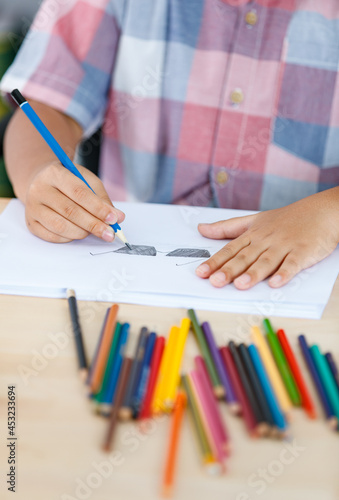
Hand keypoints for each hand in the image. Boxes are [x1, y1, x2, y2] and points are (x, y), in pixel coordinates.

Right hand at [25, 162, 124, 242]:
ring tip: (94, 232)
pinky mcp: (31, 223)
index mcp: (55, 174)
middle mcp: (39, 189)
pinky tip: (78, 233)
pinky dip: (69, 238)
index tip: (114, 219)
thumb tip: (118, 217)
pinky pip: (52, 236)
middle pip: (70, 211)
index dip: (98, 208)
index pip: (78, 192)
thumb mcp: (87, 182)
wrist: (42, 183)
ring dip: (82, 232)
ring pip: (60, 226)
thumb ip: (102, 199)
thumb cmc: (69, 183)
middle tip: (110, 233)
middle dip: (93, 224)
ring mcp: (32, 207)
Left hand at [195, 189, 338, 288]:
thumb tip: (201, 229)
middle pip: (245, 257)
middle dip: (229, 270)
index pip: (230, 249)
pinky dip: (284, 273)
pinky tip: (275, 283)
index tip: (201, 272)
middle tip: (215, 282)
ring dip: (253, 274)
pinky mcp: (302, 252)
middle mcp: (266, 241)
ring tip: (240, 285)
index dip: (215, 261)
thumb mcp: (254, 220)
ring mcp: (284, 246)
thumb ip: (227, 227)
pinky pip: (292, 264)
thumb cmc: (286, 219)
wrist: (320, 212)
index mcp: (253, 235)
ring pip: (266, 262)